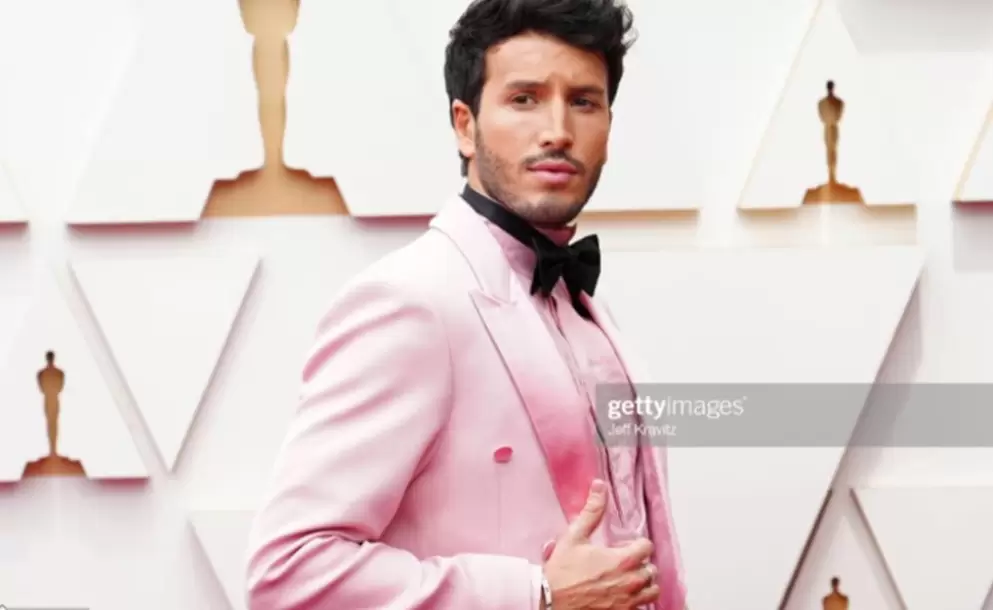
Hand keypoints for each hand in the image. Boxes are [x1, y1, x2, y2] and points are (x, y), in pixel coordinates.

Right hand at [541, 479, 659, 608]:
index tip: (625, 546)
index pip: (647, 547)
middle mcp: (631, 582)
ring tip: (628, 580)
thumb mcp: (574, 536)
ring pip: (652, 590)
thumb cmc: (562, 572)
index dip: (637, 544)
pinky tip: (621, 595)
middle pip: (652, 569)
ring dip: (644, 584)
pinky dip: (637, 601)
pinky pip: (642, 607)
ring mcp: (628, 602)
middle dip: (640, 564)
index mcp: (623, 560)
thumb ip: (592, 511)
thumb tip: (600, 487)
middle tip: (624, 563)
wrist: (549, 600)